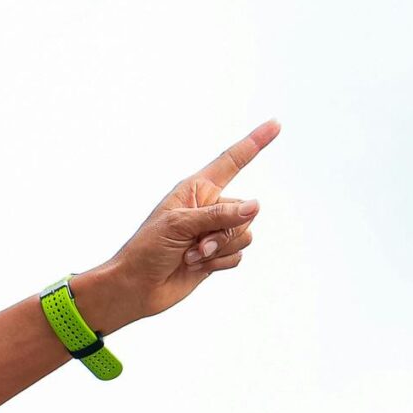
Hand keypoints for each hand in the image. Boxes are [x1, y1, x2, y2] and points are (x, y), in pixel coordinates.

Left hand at [94, 120, 278, 326]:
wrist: (136, 287)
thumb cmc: (147, 249)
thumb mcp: (179, 224)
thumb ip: (220, 214)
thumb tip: (256, 206)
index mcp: (196, 189)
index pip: (231, 162)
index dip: (254, 143)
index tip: (275, 124)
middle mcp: (209, 207)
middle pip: (245, 210)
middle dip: (223, 230)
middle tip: (193, 244)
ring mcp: (214, 232)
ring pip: (245, 234)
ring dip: (219, 249)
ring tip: (190, 255)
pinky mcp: (217, 254)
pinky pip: (239, 255)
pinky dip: (219, 263)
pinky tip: (196, 267)